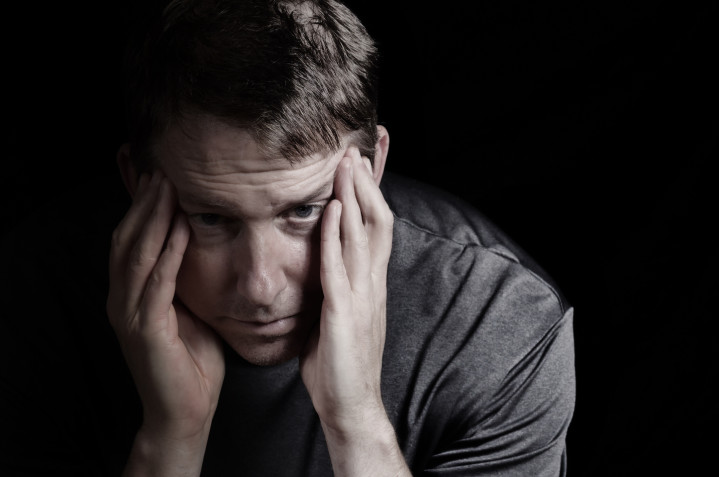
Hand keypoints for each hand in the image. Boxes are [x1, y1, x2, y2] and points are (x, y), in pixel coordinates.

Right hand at [107, 170, 223, 471]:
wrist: (186, 411)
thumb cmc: (192, 360)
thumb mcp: (189, 309)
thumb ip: (186, 278)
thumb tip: (203, 242)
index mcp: (130, 294)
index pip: (131, 239)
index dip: (143, 207)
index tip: (163, 174)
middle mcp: (122, 300)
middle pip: (127, 238)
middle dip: (145, 202)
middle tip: (163, 169)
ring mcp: (129, 315)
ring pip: (137, 254)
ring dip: (153, 217)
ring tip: (169, 186)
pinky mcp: (146, 330)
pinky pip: (156, 283)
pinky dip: (168, 252)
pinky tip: (182, 227)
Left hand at [299, 148, 394, 438]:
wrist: (352, 406)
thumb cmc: (340, 363)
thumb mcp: (341, 314)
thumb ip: (338, 284)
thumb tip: (324, 258)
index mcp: (370, 283)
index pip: (377, 226)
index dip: (373, 192)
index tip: (364, 160)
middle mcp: (372, 283)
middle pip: (378, 220)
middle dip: (367, 182)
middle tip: (357, 147)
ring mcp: (361, 296)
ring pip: (364, 235)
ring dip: (354, 196)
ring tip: (345, 163)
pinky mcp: (344, 313)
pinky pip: (341, 267)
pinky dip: (337, 236)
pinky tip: (332, 210)